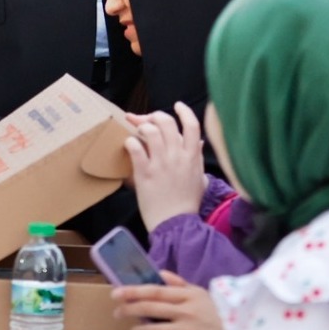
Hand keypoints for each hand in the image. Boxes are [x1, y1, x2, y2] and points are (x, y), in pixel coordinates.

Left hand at [113, 272, 229, 329]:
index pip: (155, 290)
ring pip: (152, 329)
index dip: (133, 291)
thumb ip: (180, 284)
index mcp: (188, 295)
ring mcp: (187, 329)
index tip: (116, 293)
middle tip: (117, 312)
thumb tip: (159, 274)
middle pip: (149, 308)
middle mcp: (185, 311)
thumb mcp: (202, 294)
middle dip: (128, 309)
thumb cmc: (218, 314)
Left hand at [125, 103, 207, 231]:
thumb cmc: (187, 203)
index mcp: (192, 156)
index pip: (192, 125)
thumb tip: (199, 143)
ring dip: (141, 127)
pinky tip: (129, 145)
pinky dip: (130, 142)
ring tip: (137, 132)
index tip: (177, 106)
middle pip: (166, 122)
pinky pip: (135, 148)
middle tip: (146, 119)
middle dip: (155, 115)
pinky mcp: (144, 173)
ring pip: (150, 131)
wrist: (175, 223)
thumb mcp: (200, 178)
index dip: (184, 111)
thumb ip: (198, 159)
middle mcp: (177, 156)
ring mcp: (160, 163)